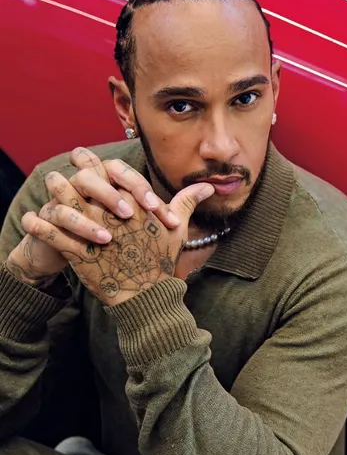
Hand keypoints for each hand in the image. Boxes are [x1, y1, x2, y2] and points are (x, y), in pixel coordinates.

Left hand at [21, 163, 214, 305]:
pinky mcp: (81, 254)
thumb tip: (208, 186)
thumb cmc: (161, 262)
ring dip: (57, 192)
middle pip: (88, 181)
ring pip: (68, 202)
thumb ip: (188, 202)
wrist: (148, 297)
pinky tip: (31, 220)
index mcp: (134, 206)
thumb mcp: (177, 230)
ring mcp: (96, 233)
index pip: (114, 173)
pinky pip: (54, 235)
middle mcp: (113, 215)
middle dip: (78, 170)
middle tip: (69, 162)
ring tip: (50, 184)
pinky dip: (39, 226)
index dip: (99, 162)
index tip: (87, 157)